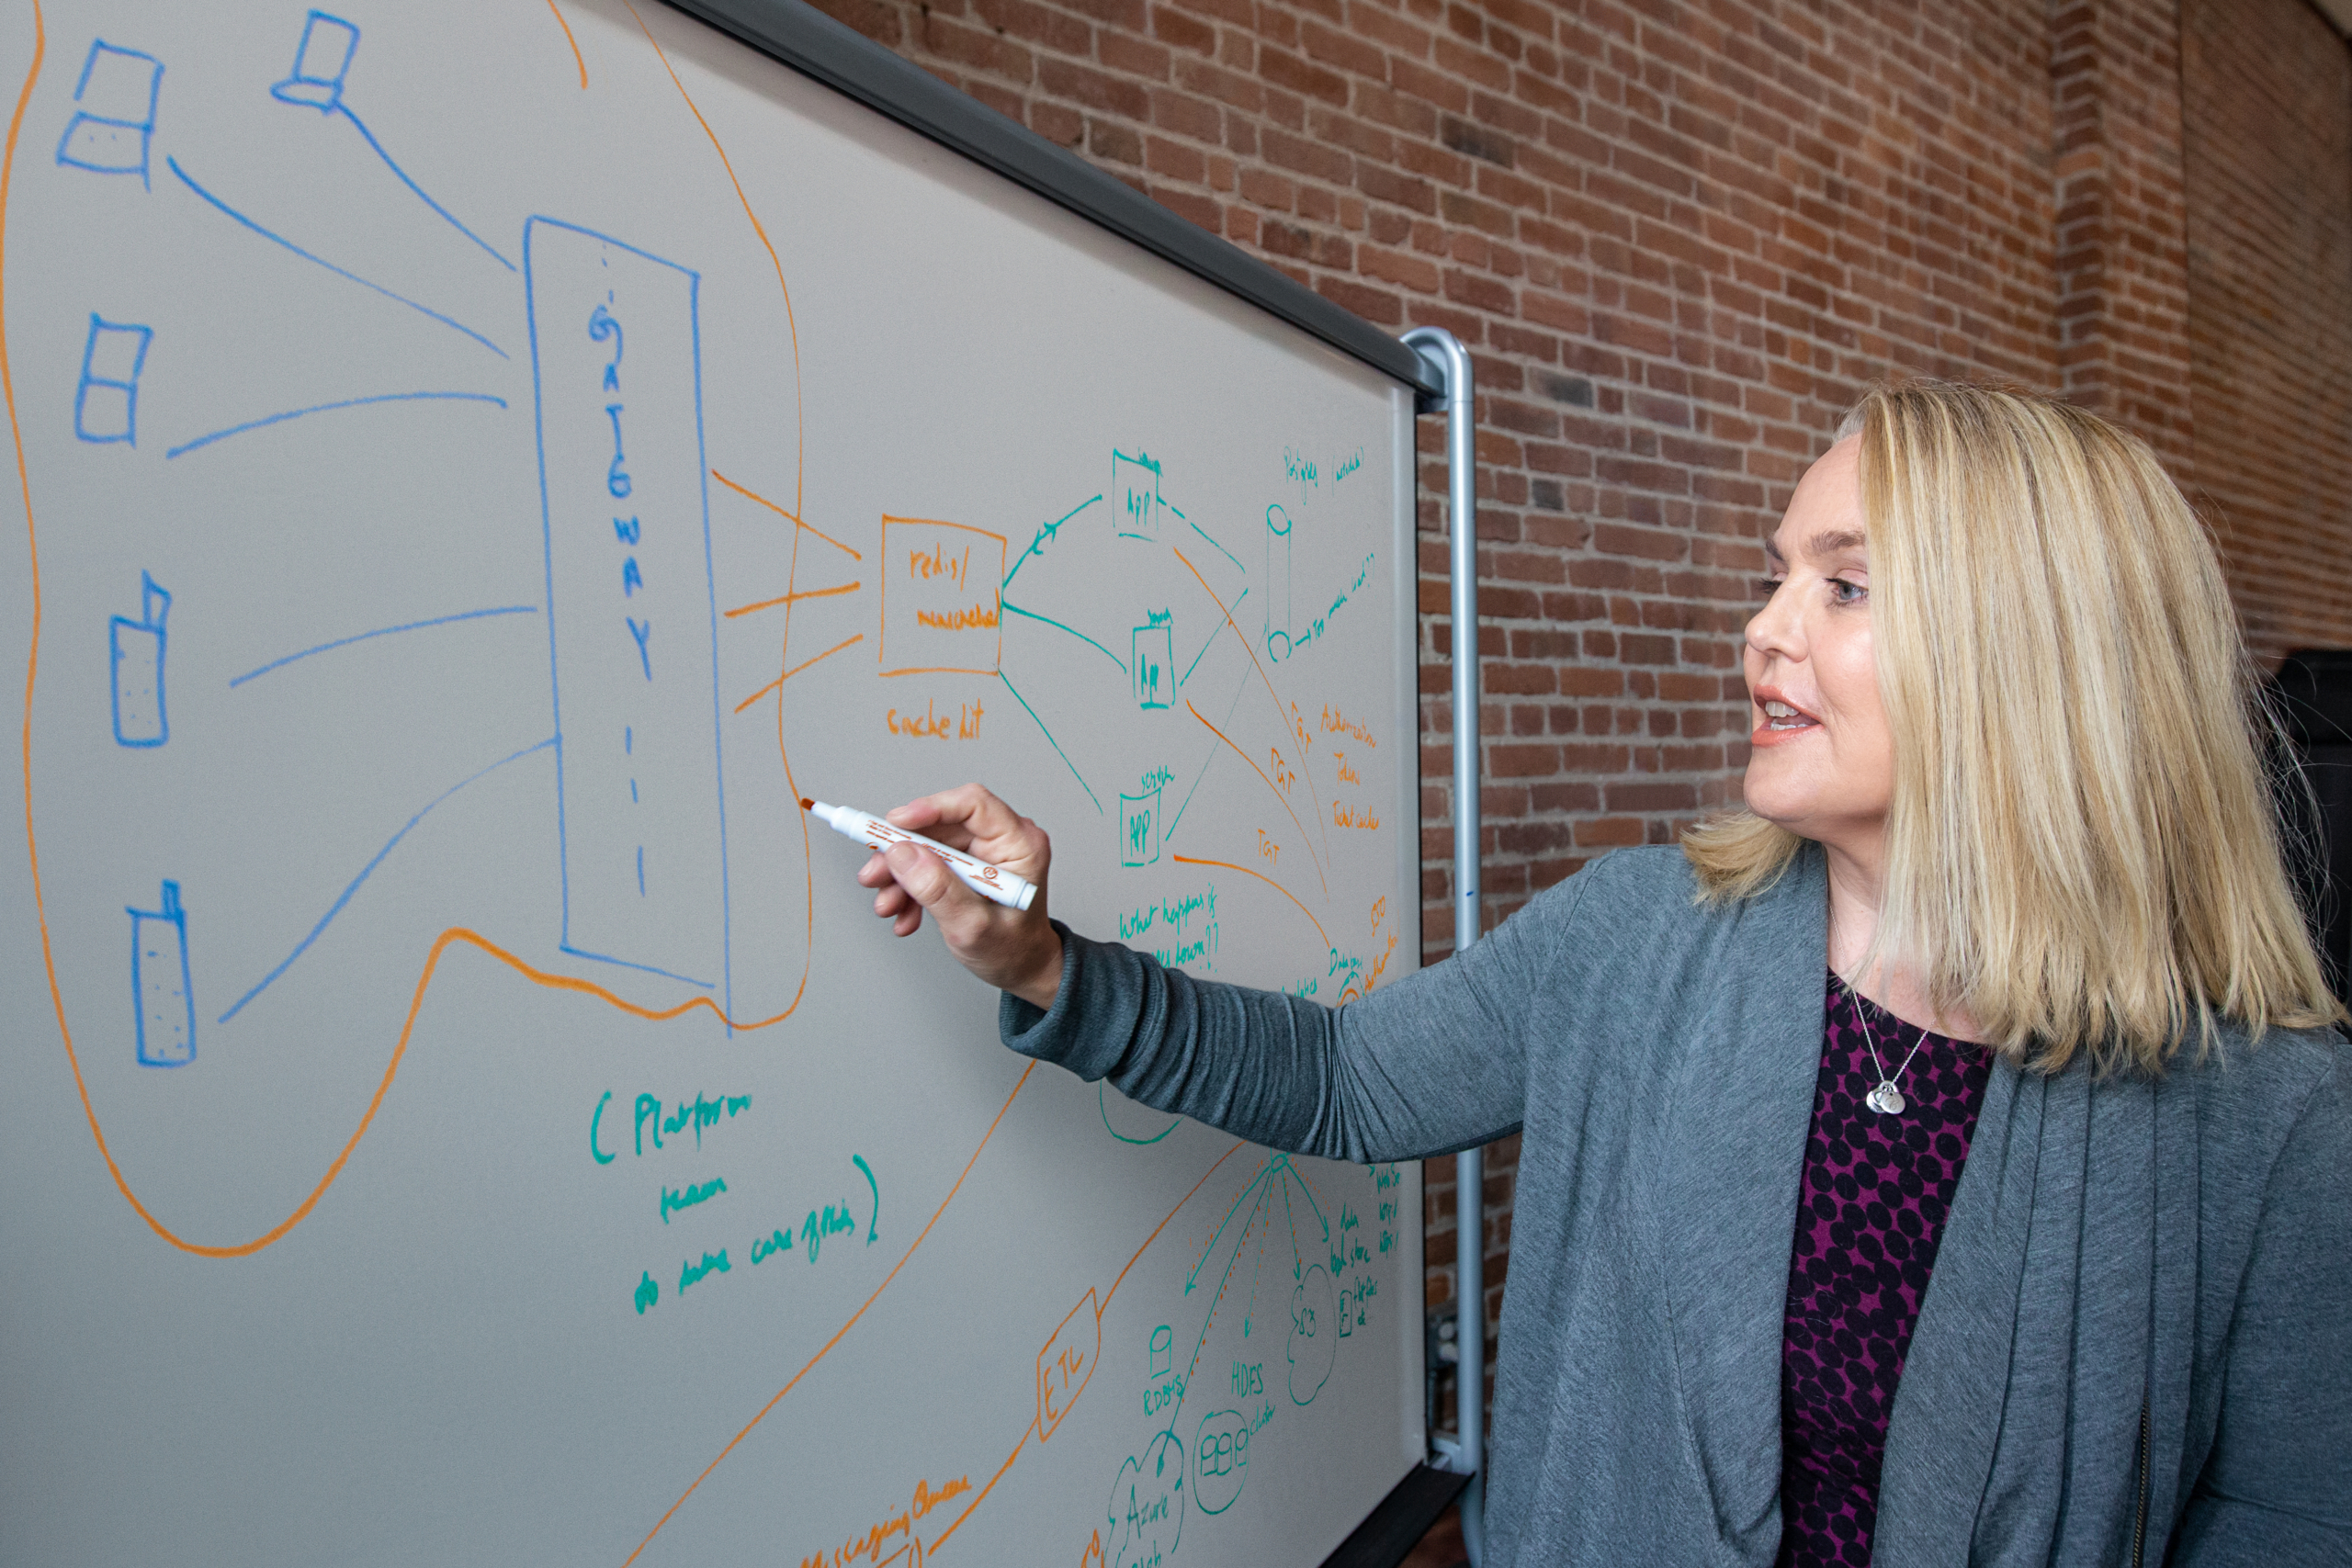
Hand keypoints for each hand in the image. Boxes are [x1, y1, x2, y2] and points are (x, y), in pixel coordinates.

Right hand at [854, 783, 1063, 1009]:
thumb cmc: (1014, 951)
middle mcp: (1001, 840)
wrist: (1021, 970)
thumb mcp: (973, 926)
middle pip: (940, 826)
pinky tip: (904, 914)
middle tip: (875, 875)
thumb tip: (903, 854)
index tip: (894, 825)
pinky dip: (910, 888)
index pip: (973, 804)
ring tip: (887, 905)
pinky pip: (928, 864)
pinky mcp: (965, 866)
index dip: (930, 808)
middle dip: (902, 852)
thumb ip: (938, 889)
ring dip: (900, 875)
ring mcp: (983, 852)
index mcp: (1019, 844)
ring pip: (927, 845)